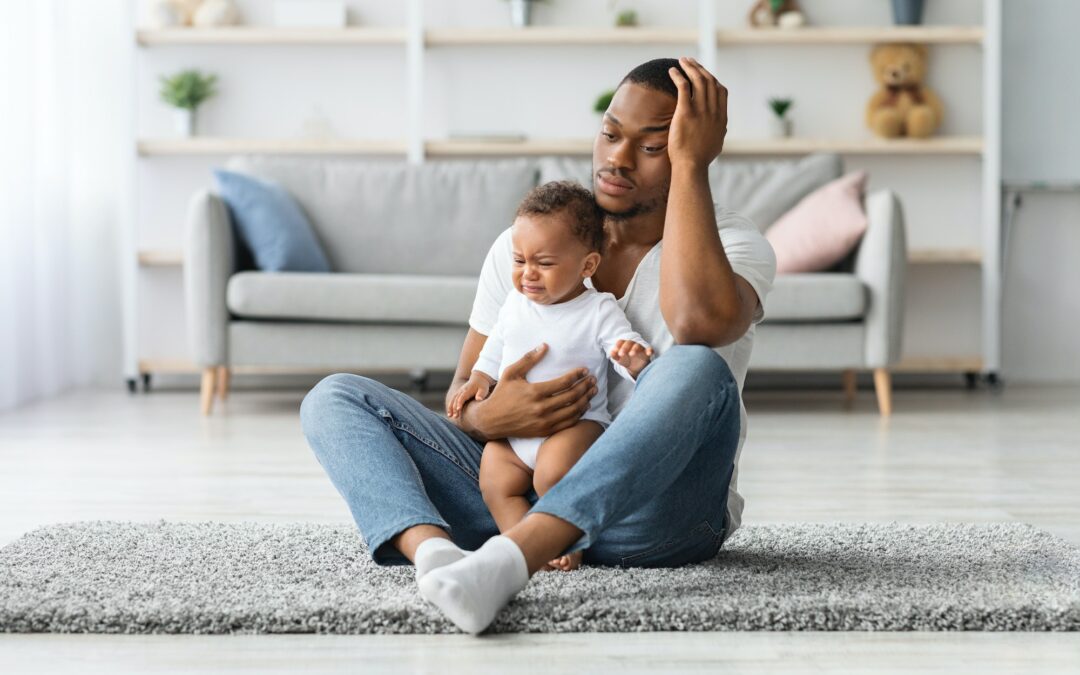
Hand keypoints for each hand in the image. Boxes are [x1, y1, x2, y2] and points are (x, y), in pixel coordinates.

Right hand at [447, 372, 493, 417]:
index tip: (458, 409)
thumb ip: (481, 394)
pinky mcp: (459, 393)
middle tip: (455, 416)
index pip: (462, 397)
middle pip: (456, 400)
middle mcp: (461, 391)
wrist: (479, 378)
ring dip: (450, 407)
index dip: (459, 403)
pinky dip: (450, 405)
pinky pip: (453, 399)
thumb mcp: (484, 389)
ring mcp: (459, 391)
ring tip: (449, 416)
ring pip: (453, 400)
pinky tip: (450, 412)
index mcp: (467, 390)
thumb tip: (478, 399)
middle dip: (454, 408)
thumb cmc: (482, 385)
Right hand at [465, 343, 597, 439]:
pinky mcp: (545, 431)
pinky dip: (578, 414)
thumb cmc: (501, 394)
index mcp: (534, 392)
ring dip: (586, 400)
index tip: (584, 370)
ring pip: (573, 411)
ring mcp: (544, 422)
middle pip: (572, 396)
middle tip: (593, 379)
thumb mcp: (511, 373)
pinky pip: (568, 423)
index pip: (564, 382)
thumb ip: (529, 359)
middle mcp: (541, 408)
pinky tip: (583, 406)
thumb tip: (545, 345)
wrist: (491, 420)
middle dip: (586, 386)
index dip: (577, 375)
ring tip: (592, 391)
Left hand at [610, 339, 653, 378]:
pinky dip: (649, 350)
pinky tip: (648, 353)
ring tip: (631, 354)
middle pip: (629, 342)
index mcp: (625, 344)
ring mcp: (640, 347)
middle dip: (625, 348)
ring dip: (634, 348)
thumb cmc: (627, 360)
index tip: (615, 351)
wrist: (636, 367)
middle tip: (621, 354)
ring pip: (638, 345)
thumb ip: (615, 356)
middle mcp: (633, 344)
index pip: (621, 342)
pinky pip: (649, 349)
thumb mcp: (620, 359)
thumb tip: (611, 352)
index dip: (618, 345)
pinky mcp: (647, 351)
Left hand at [667, 56, 728, 168]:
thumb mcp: (716, 144)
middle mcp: (713, 111)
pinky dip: (678, 76)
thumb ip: (719, 132)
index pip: (720, 91)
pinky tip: (672, 71)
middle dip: (699, 68)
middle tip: (690, 62)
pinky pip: (683, 87)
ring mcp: (701, 110)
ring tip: (681, 61)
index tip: (703, 74)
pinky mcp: (686, 112)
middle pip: (709, 81)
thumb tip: (722, 130)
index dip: (712, 79)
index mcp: (721, 117)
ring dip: (690, 67)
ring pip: (698, 80)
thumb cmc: (700, 159)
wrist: (691, 166)